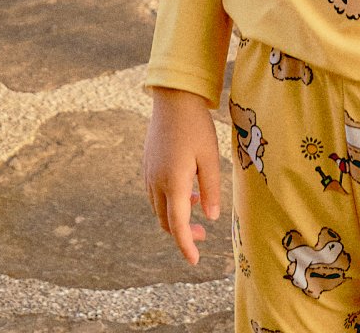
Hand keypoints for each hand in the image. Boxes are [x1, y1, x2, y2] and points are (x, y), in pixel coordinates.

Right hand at [142, 87, 221, 264]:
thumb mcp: (210, 157)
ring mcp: (149, 173)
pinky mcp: (148, 165)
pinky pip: (156, 193)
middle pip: (166, 221)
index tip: (195, 261)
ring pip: (159, 208)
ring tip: (198, 205)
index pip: (178, 225)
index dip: (187, 245)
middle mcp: (156, 182)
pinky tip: (187, 188)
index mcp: (173, 183)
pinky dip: (170, 200)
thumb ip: (211, 189)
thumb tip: (211, 217)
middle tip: (204, 235)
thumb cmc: (196, 126)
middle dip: (183, 233)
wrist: (173, 98)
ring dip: (177, 215)